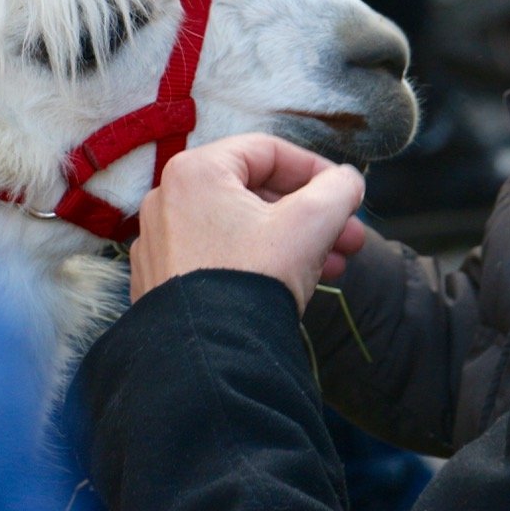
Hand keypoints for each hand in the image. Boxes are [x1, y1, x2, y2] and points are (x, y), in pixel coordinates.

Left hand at [131, 134, 366, 312]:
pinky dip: (258, 261)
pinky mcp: (161, 282)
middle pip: (255, 191)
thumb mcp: (311, 223)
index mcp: (196, 172)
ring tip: (334, 266)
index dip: (317, 169)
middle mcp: (168, 200)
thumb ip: (338, 190)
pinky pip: (219, 256)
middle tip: (350, 236)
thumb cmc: (255, 277)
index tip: (347, 193)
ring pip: (241, 227)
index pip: (268, 151)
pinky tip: (295, 284)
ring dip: (293, 240)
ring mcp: (160, 243)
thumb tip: (348, 180)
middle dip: (311, 214)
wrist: (210, 359)